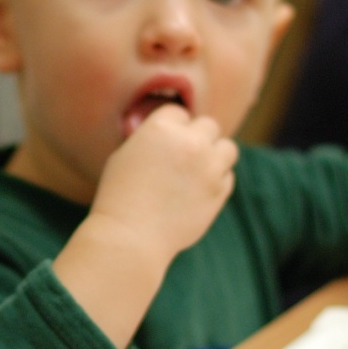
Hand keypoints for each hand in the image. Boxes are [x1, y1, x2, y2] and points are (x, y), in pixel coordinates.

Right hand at [87, 103, 237, 263]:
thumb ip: (153, 139)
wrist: (131, 236)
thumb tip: (173, 135)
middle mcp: (190, 142)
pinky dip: (217, 180)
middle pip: (209, 125)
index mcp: (161, 128)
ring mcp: (209, 167)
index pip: (179, 112)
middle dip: (198, 137)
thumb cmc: (120, 197)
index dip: (172, 126)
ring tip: (198, 169)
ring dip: (215, 155)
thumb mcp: (125, 155)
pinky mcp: (219, 191)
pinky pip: (228, 176)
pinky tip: (198, 190)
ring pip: (227, 148)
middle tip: (185, 154)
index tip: (166, 141)